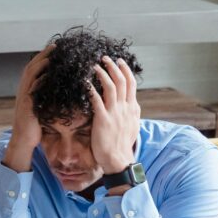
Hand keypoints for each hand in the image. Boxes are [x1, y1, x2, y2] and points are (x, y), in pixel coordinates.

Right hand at [4, 45, 52, 171]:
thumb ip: (44, 97)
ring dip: (41, 62)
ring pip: (31, 74)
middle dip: (43, 55)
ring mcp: (24, 96)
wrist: (23, 140)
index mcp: (26, 90)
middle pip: (31, 66)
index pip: (33, 69)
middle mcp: (23, 90)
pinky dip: (40, 78)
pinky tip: (49, 73)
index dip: (42, 57)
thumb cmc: (34, 127)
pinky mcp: (27, 104)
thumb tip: (56, 89)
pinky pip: (33, 87)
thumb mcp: (39, 108)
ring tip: (53, 54)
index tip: (54, 49)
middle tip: (55, 45)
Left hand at [89, 56, 140, 172]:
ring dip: (103, 74)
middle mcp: (125, 108)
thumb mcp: (131, 125)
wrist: (118, 159)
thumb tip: (130, 103)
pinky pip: (97, 100)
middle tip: (105, 57)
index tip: (119, 61)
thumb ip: (129, 112)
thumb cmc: (121, 144)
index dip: (125, 71)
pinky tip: (85, 83)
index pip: (131, 84)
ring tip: (95, 65)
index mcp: (132, 108)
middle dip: (114, 67)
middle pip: (122, 81)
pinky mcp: (103, 120)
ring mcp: (115, 113)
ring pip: (111, 87)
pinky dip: (92, 89)